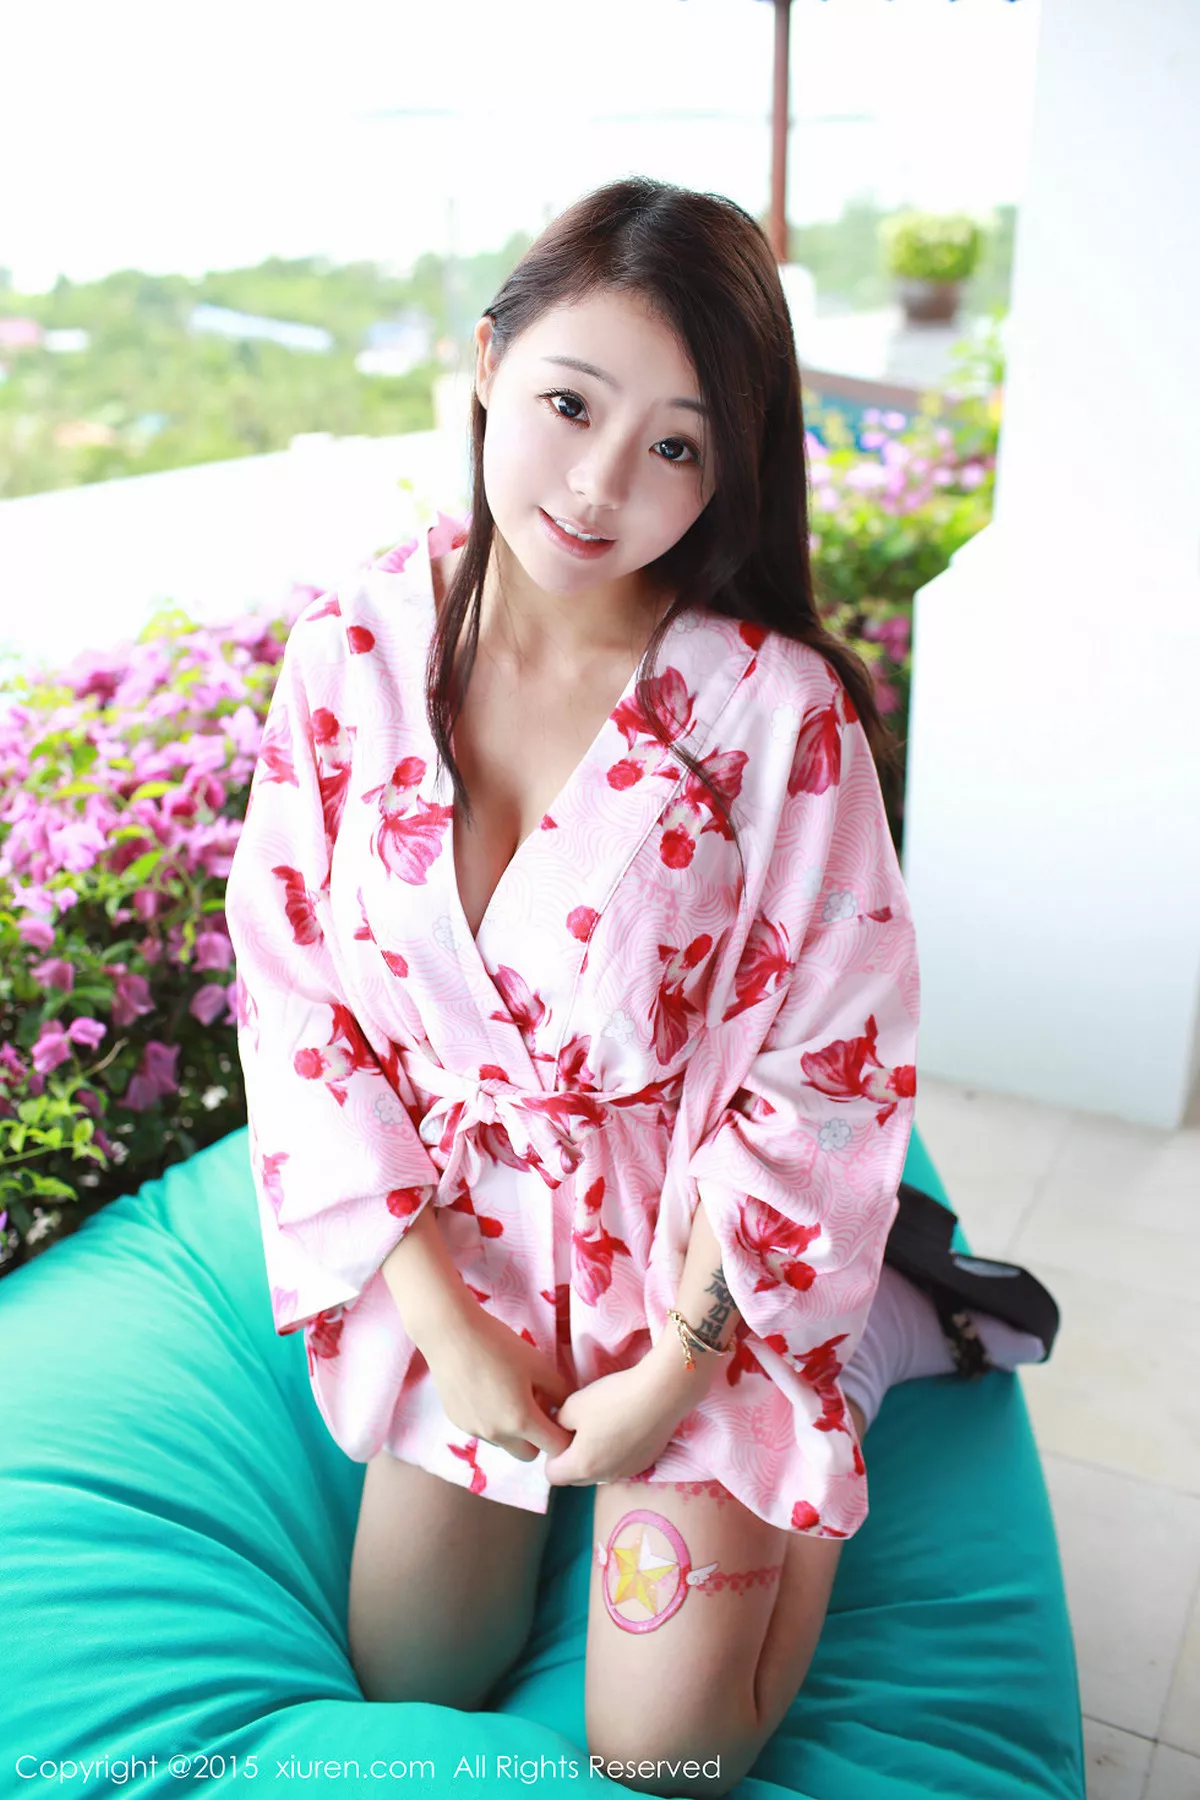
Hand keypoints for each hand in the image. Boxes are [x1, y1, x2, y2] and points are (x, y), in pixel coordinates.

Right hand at [422, 1300, 575, 1463]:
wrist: (451, 1333)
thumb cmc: (498, 1344)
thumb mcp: (538, 1363)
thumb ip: (560, 1390)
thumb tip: (567, 1406)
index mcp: (521, 1420)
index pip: (555, 1448)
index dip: (564, 1435)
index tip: (562, 1419)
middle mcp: (497, 1434)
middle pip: (529, 1454)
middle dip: (538, 1438)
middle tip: (536, 1407)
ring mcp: (475, 1431)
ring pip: (505, 1443)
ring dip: (513, 1430)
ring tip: (509, 1394)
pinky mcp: (458, 1422)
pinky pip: (484, 1432)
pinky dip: (492, 1421)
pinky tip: (487, 1390)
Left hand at [544, 1328, 721, 1487]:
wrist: (661, 1394)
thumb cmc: (612, 1398)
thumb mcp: (573, 1405)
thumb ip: (557, 1423)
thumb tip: (557, 1429)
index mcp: (582, 1466)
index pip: (552, 1475)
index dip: (551, 1454)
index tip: (560, 1431)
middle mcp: (604, 1477)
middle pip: (576, 1477)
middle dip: (572, 1458)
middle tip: (579, 1427)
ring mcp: (628, 1473)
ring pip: (600, 1472)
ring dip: (595, 1456)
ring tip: (604, 1425)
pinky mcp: (646, 1463)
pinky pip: (621, 1465)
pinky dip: (617, 1452)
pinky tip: (625, 1426)